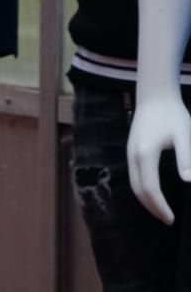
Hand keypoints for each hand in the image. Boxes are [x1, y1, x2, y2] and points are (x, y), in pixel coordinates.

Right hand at [128, 95, 190, 223]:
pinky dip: (141, 189)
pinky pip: (133, 175)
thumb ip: (185, 158)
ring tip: (160, 210)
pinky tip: (153, 192)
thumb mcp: (184, 136)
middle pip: (137, 188)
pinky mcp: (132, 150)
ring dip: (145, 199)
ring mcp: (130, 152)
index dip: (160, 206)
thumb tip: (188, 181)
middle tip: (168, 220)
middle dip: (151, 207)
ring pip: (133, 183)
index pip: (150, 187)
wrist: (155, 96)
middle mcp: (133, 155)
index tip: (172, 219)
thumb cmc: (173, 115)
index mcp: (146, 153)